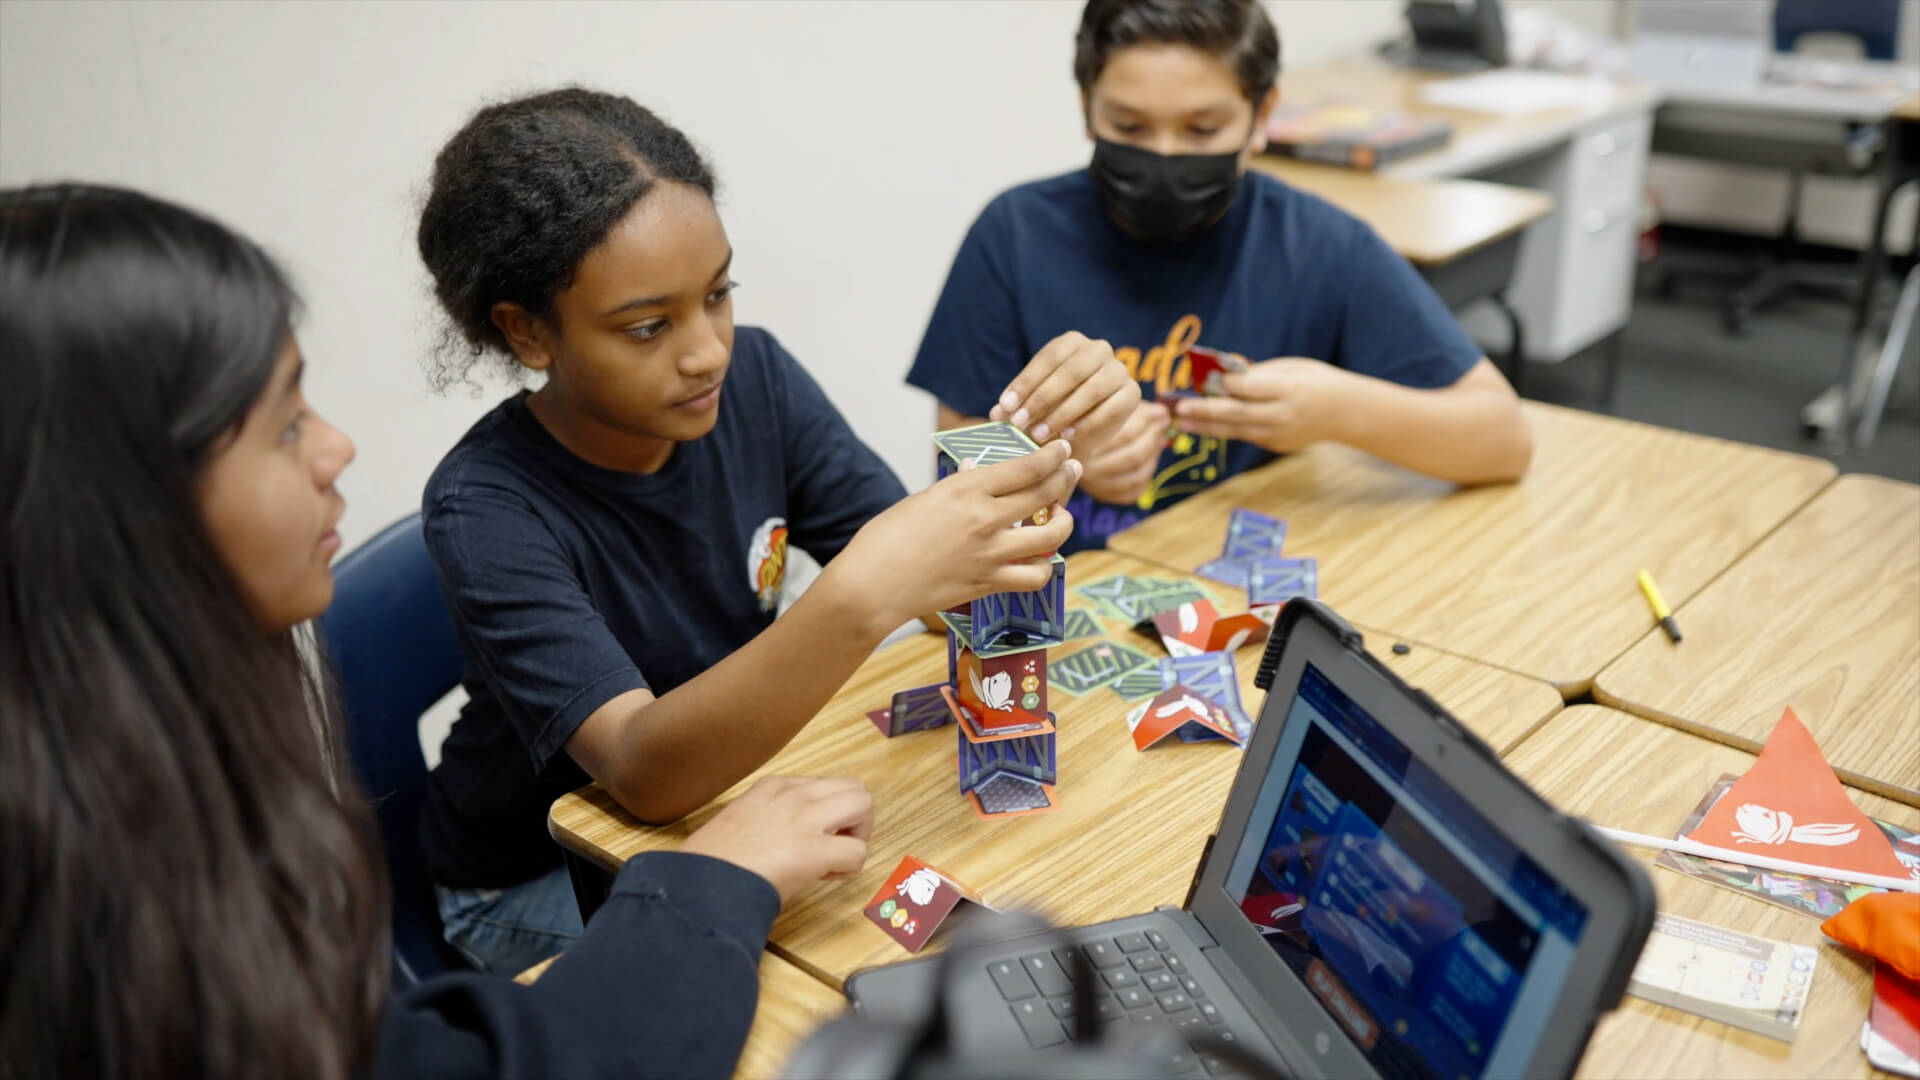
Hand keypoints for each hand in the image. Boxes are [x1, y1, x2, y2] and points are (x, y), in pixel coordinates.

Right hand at [679, 776, 874, 904]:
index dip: (824, 813)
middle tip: (835, 844)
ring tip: (836, 858)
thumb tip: (783, 838)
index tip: (807, 836)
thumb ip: (766, 817)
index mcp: (772, 786)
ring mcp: (806, 818)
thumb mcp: (736, 819)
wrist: (699, 883)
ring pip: (863, 805)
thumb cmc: (710, 862)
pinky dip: (850, 867)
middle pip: (853, 787)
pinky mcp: (815, 850)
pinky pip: (858, 852)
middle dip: (854, 818)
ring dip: (859, 835)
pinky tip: (826, 877)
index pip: (821, 785)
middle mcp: (794, 795)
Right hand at [829, 441, 1080, 629]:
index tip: (1062, 449)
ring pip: (1051, 536)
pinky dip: (1043, 566)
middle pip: (1045, 494)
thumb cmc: (886, 538)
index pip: (1025, 467)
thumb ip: (957, 487)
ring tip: (1059, 517)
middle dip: (1065, 478)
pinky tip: (1039, 558)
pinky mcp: (989, 583)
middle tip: (1071, 471)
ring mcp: (990, 554)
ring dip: (1063, 523)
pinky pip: (1034, 576)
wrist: (872, 586)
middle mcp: (984, 519)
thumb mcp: (923, 499)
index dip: (1051, 456)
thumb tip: (976, 472)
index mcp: (965, 490)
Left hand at [989, 331, 1139, 448]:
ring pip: (1091, 390)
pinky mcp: (1132, 395)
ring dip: (1062, 413)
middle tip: (1021, 423)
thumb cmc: (1053, 411)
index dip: (1025, 382)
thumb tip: (996, 413)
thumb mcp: (1031, 406)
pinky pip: (1109, 409)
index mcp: (1072, 342)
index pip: (1048, 358)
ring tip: (1039, 434)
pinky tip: (1066, 437)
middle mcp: (1099, 350)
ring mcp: (1119, 371)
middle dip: (1042, 399)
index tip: (1005, 406)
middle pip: (1070, 371)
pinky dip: (1086, 424)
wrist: (1085, 431)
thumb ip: (1015, 406)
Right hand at [1075, 400, 1168, 505]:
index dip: (1147, 423)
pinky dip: (1145, 476)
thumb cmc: (1083, 416)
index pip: (1124, 435)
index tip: (1158, 411)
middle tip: (1160, 424)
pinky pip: (1131, 491)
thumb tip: (1163, 414)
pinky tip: (1147, 459)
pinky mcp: (1101, 495)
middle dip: (1152, 439)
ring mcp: (1093, 485)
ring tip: (1157, 439)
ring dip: (1152, 456)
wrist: (1056, 441)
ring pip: (1136, 476)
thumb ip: (1132, 409)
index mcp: (1081, 444)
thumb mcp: (1103, 405)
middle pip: (1133, 457)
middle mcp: (1085, 469)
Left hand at [1169, 358, 1350, 453]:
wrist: (1346, 413)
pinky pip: (1245, 435)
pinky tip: (1202, 426)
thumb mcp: (1291, 367)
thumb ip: (1257, 372)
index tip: (1203, 378)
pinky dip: (1224, 429)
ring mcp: (1278, 434)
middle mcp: (1282, 415)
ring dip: (1205, 427)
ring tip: (1181, 422)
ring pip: (1235, 430)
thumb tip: (1222, 374)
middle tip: (1179, 409)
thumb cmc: (1315, 380)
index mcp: (1289, 389)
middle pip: (1237, 413)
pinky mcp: (1274, 444)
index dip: (1224, 384)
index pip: (1249, 388)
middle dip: (1205, 411)